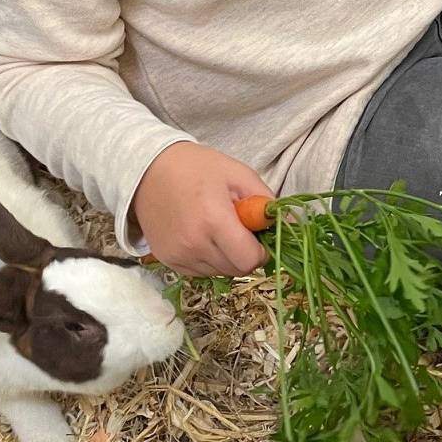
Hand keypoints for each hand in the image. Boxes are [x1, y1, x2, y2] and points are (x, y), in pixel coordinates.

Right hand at [131, 142, 271, 277]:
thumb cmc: (197, 168)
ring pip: (219, 273)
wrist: (148, 170)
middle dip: (244, 254)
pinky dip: (208, 259)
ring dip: (226, 258)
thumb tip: (292, 225)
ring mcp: (178, 255)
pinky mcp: (168, 261)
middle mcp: (194, 244)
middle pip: (237, 270)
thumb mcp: (239, 175)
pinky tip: (201, 236)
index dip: (261, 250)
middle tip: (236, 229)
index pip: (250, 260)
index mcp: (214, 220)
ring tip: (216, 229)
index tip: (256, 235)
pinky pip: (200, 272)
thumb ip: (267, 203)